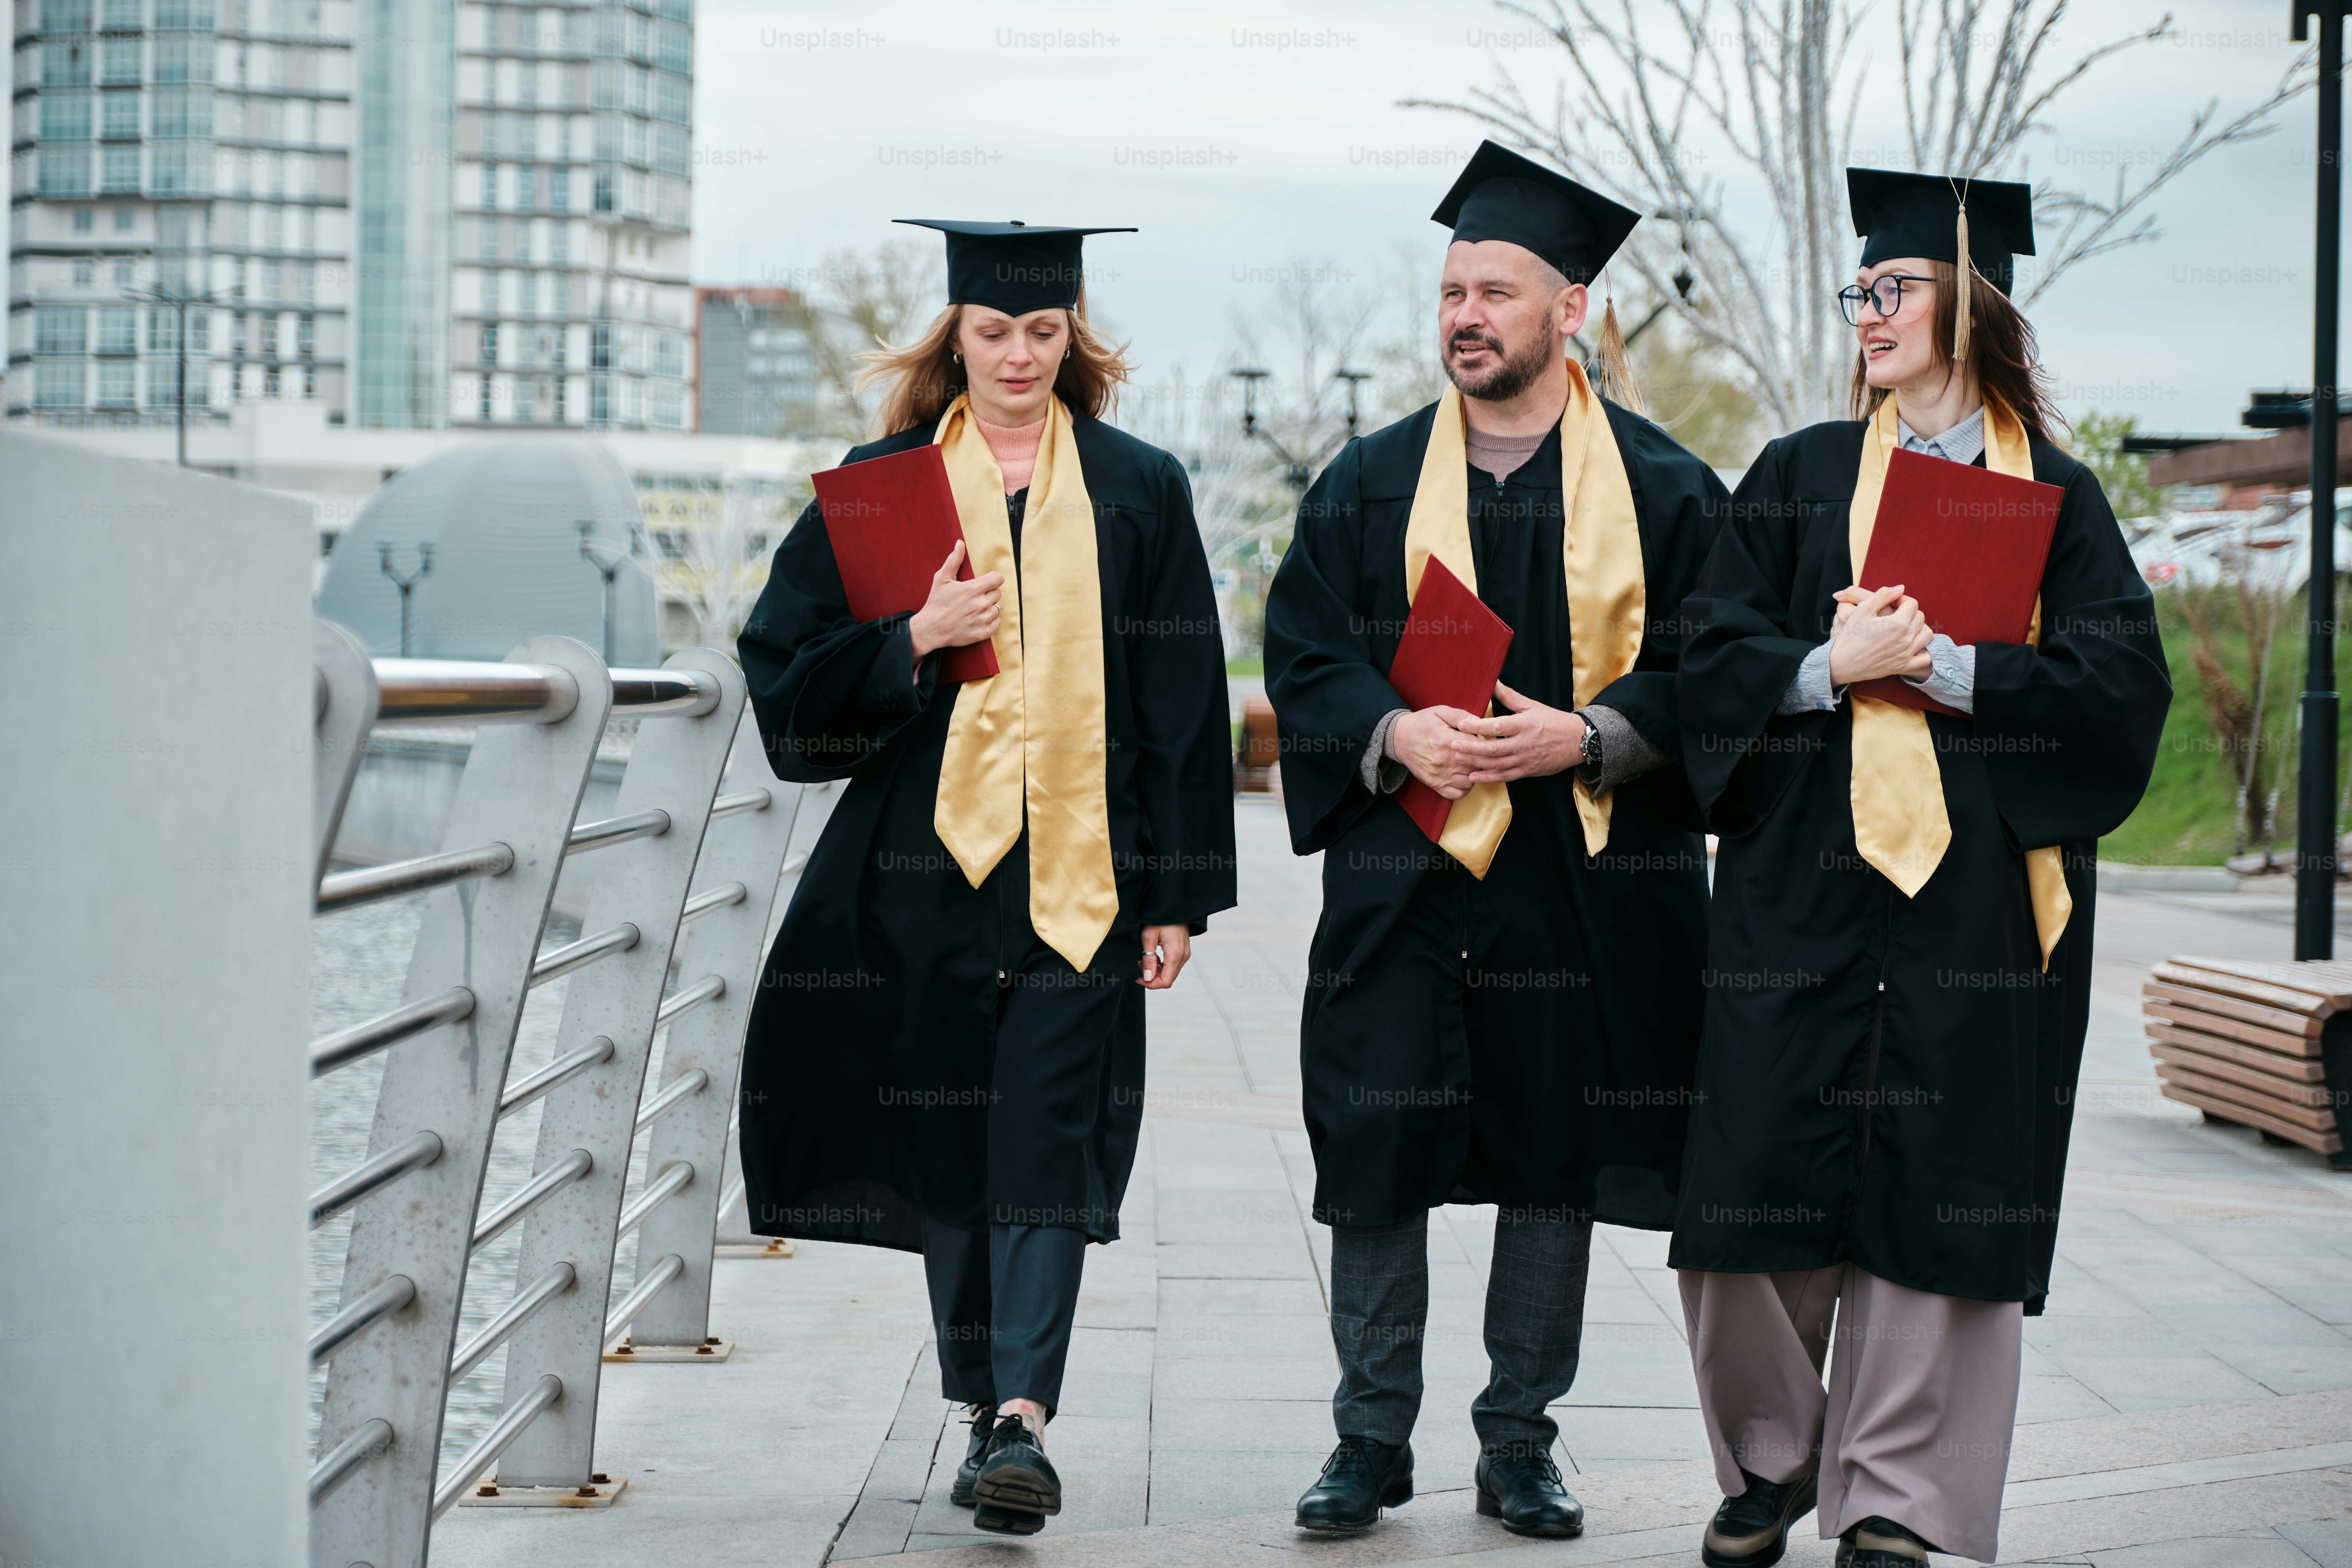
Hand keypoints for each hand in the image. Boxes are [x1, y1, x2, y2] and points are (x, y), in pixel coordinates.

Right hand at [907, 543, 1003, 664]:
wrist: (930, 629)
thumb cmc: (936, 602)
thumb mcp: (942, 579)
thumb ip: (954, 560)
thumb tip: (960, 543)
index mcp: (973, 589)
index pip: (998, 579)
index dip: (992, 580)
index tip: (985, 583)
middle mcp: (981, 604)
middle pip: (998, 593)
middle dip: (988, 594)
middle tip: (974, 598)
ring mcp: (983, 619)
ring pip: (998, 608)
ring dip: (989, 608)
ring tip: (975, 610)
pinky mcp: (984, 632)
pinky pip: (997, 623)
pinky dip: (990, 622)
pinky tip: (977, 620)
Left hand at [1138, 924, 1190, 988]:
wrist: (1173, 905)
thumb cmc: (1160, 918)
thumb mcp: (1149, 937)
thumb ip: (1149, 959)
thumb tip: (1148, 978)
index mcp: (1175, 955)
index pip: (1165, 981)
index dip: (1151, 984)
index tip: (1139, 979)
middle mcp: (1183, 956)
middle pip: (1168, 979)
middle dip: (1152, 977)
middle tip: (1140, 966)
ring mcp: (1184, 954)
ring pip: (1170, 972)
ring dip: (1156, 971)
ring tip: (1144, 960)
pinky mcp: (1183, 950)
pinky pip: (1173, 964)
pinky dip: (1162, 965)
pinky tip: (1153, 956)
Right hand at [1389, 705, 1485, 799]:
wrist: (1398, 738)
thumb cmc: (1421, 723)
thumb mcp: (1440, 712)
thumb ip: (1460, 715)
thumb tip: (1478, 721)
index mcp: (1446, 740)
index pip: (1477, 746)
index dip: (1483, 742)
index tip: (1480, 739)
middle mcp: (1444, 760)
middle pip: (1476, 765)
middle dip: (1481, 759)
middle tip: (1479, 752)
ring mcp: (1439, 775)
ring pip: (1470, 781)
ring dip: (1475, 774)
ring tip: (1471, 764)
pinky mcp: (1434, 784)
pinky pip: (1457, 794)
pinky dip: (1465, 788)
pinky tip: (1464, 777)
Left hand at [1458, 681, 1585, 783]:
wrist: (1578, 741)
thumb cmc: (1553, 720)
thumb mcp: (1532, 705)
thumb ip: (1509, 696)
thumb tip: (1492, 681)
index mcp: (1524, 724)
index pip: (1497, 726)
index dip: (1478, 726)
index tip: (1461, 724)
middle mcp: (1524, 743)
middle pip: (1493, 748)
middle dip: (1471, 747)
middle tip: (1452, 744)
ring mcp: (1526, 759)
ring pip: (1497, 764)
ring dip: (1476, 762)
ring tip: (1457, 759)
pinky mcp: (1528, 771)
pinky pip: (1505, 776)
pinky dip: (1489, 778)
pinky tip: (1473, 776)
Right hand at [1826, 584, 1930, 684]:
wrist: (1841, 663)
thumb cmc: (1850, 636)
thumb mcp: (1862, 609)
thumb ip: (1883, 595)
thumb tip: (1900, 588)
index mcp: (1897, 623)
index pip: (1912, 604)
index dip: (1902, 599)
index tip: (1892, 602)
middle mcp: (1906, 639)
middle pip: (1920, 617)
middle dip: (1909, 611)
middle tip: (1895, 613)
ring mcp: (1906, 654)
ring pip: (1926, 634)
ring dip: (1919, 627)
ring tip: (1905, 627)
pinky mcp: (1903, 666)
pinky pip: (1924, 659)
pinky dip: (1924, 651)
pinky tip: (1913, 645)